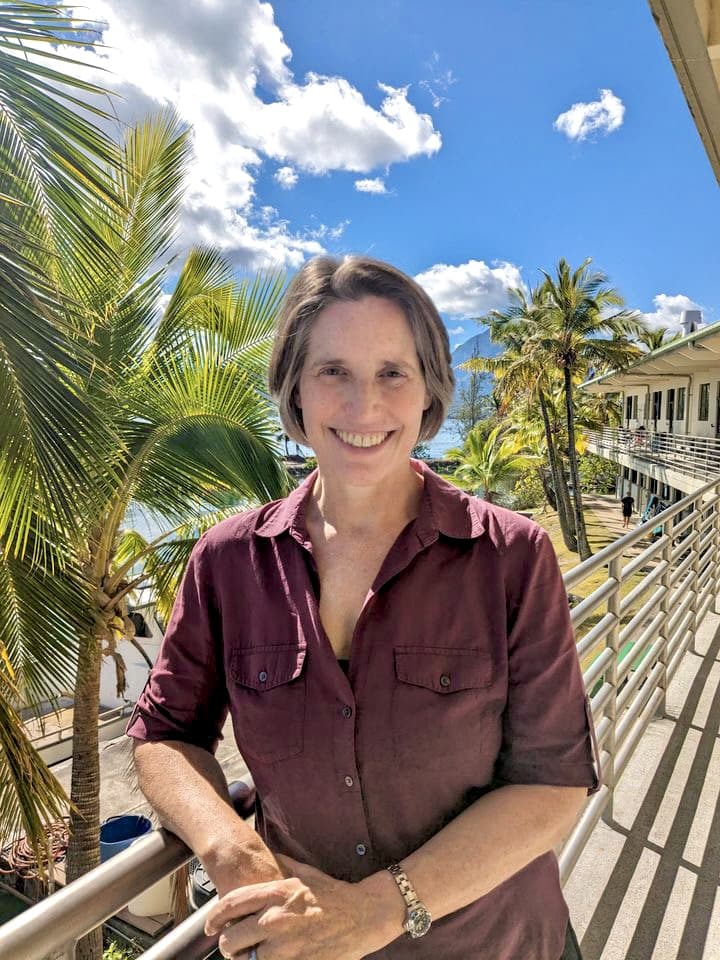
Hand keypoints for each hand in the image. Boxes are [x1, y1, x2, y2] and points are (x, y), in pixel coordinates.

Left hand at [204, 855, 387, 959]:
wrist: (364, 916)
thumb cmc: (333, 894)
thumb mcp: (304, 873)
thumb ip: (280, 864)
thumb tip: (262, 855)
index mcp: (277, 893)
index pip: (232, 904)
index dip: (215, 918)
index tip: (211, 926)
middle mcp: (277, 920)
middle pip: (232, 940)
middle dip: (229, 944)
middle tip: (233, 945)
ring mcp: (287, 947)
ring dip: (246, 959)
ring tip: (251, 954)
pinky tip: (271, 958)